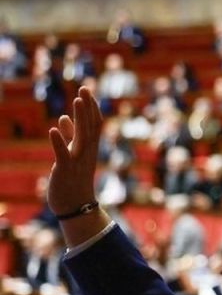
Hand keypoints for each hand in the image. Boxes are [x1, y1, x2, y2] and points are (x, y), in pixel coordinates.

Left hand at [48, 87, 100, 216]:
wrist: (76, 207)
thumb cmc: (73, 181)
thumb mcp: (72, 155)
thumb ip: (69, 136)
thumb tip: (64, 118)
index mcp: (89, 149)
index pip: (94, 125)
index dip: (91, 108)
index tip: (87, 91)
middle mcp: (87, 153)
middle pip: (90, 126)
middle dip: (87, 107)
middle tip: (84, 88)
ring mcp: (78, 161)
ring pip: (81, 137)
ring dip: (80, 118)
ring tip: (76, 101)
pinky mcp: (65, 170)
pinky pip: (63, 154)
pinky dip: (59, 142)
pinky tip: (53, 129)